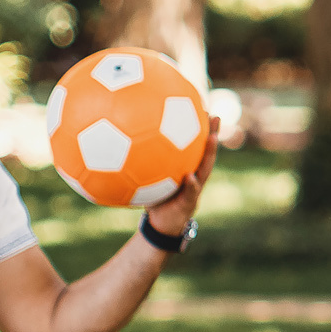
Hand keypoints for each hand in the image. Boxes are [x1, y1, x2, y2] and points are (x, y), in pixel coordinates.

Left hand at [142, 114, 222, 240]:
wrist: (160, 225)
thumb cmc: (152, 199)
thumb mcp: (145, 179)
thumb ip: (138, 162)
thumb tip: (115, 140)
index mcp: (185, 167)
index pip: (194, 144)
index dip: (199, 126)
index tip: (200, 106)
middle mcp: (194, 175)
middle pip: (205, 152)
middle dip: (212, 133)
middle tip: (215, 116)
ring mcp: (195, 189)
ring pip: (206, 168)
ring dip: (210, 153)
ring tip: (212, 137)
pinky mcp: (189, 203)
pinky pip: (191, 192)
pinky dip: (192, 185)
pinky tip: (190, 176)